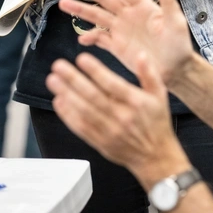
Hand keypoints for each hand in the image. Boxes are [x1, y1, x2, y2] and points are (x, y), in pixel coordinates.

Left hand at [46, 52, 185, 176]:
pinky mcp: (100, 142)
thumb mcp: (159, 95)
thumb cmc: (157, 123)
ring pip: (84, 112)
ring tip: (53, 80)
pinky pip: (81, 128)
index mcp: (136, 103)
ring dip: (66, 95)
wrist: (155, 157)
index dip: (95, 71)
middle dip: (74, 80)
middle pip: (93, 96)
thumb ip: (149, 73)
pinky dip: (68, 116)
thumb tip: (140, 54)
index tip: (81, 59)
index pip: (112, 84)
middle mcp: (121, 117)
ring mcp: (109, 131)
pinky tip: (58, 102)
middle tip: (58, 66)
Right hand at [58, 0, 193, 86]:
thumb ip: (169, 2)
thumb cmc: (179, 45)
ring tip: (63, 3)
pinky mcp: (117, 46)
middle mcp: (129, 15)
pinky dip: (90, 38)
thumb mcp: (176, 23)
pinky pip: (100, 39)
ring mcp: (121, 30)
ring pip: (97, 16)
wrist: (175, 71)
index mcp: (143, 6)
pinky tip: (81, 39)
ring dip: (81, 10)